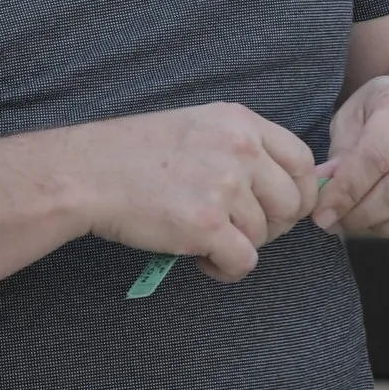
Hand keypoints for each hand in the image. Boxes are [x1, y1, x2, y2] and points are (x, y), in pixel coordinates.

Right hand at [56, 103, 319, 283]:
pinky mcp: (207, 224)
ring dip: (238, 245)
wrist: (87, 172)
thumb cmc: (133, 153)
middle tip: (234, 229)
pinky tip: (198, 256)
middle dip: (270, 226)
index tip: (274, 208)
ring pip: (264, 236)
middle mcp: (238, 147)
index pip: (301, 160)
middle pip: (291, 203)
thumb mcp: (195, 127)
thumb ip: (239, 147)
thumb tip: (285, 187)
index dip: (295, 192)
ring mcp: (224, 184)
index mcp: (237, 120)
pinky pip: (244, 263)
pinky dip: (224, 269)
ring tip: (201, 236)